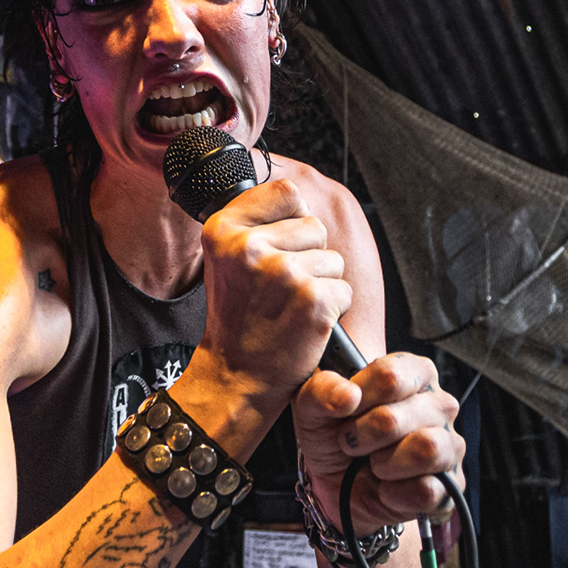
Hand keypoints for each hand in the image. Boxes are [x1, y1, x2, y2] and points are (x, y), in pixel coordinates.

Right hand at [190, 179, 352, 408]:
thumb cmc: (238, 318)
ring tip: (289, 307)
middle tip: (279, 290)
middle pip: (314, 226)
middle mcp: (250, 247)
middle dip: (309, 256)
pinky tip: (304, 325)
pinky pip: (344, 289)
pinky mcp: (312, 301)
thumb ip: (254, 222)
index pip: (287, 190)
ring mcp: (283, 274)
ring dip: (321, 283)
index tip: (279, 247)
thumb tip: (295, 192)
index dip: (293, 219)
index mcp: (223, 229)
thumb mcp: (225, 260)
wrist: (236, 377)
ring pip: (333, 259)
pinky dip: (332, 309)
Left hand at [294, 353, 464, 530]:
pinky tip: (387, 487)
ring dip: (383, 463)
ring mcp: (450, 444)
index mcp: (414, 373)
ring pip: (425, 449)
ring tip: (373, 464)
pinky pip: (427, 489)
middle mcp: (440, 404)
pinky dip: (395, 492)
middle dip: (360, 436)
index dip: (358, 398)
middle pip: (394, 418)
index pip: (390, 376)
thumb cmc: (334, 434)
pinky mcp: (451, 484)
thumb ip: (322, 389)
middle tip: (351, 442)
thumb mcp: (314, 406)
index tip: (344, 410)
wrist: (338, 485)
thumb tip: (348, 396)